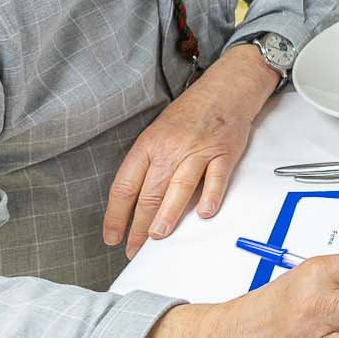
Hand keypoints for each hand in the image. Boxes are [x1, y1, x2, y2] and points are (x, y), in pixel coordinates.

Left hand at [103, 47, 277, 257]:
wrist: (225, 89)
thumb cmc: (191, 113)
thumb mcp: (159, 132)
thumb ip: (151, 165)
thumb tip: (140, 205)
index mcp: (149, 144)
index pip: (125, 185)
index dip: (116, 214)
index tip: (112, 235)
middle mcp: (171, 148)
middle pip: (150, 192)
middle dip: (139, 225)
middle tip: (135, 248)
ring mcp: (199, 150)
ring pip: (179, 187)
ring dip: (167, 214)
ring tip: (158, 236)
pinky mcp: (224, 152)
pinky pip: (216, 178)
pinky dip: (210, 196)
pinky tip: (204, 213)